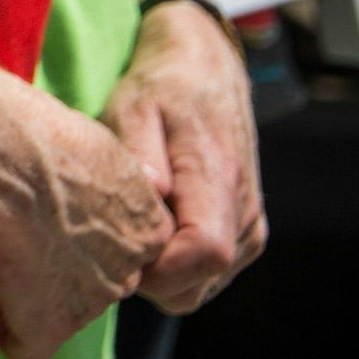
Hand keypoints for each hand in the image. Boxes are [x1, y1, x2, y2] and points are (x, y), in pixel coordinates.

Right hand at [0, 91, 169, 358]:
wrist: (15, 158)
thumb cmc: (43, 132)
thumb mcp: (102, 143)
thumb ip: (118, 174)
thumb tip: (130, 179)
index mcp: (149, 224)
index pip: (130, 246)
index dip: (90, 236)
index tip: (60, 223)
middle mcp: (131, 268)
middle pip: (102, 279)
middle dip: (66, 267)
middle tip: (26, 245)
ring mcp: (93, 298)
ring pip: (67, 308)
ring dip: (34, 292)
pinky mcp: (49, 320)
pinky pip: (29, 347)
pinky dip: (9, 332)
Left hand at [104, 2, 265, 311]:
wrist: (207, 71)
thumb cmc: (161, 87)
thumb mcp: (134, 104)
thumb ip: (138, 151)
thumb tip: (148, 193)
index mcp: (218, 178)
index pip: (203, 252)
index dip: (155, 267)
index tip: (113, 249)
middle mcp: (244, 212)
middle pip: (195, 285)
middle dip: (146, 277)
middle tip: (109, 237)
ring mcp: (250, 227)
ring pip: (198, 287)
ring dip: (160, 273)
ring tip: (130, 224)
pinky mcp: (245, 232)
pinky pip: (206, 276)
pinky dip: (175, 266)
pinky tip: (151, 226)